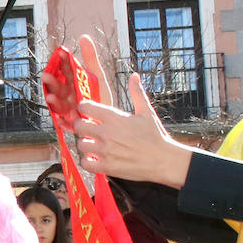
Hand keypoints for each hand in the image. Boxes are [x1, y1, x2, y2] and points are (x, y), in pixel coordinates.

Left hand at [71, 34, 192, 186]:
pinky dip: (88, 161)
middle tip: (88, 129)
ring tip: (93, 145)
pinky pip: (85, 163)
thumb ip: (137, 93)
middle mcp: (107, 133)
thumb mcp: (147, 112)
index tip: (88, 112)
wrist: (164, 160)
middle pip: (78, 125)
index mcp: (115, 117)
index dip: (84, 108)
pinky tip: (95, 158)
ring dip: (85, 144)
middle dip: (81, 126)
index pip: (85, 106)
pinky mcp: (107, 166)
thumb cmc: (156, 136)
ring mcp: (106, 150)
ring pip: (80, 145)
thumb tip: (134, 76)